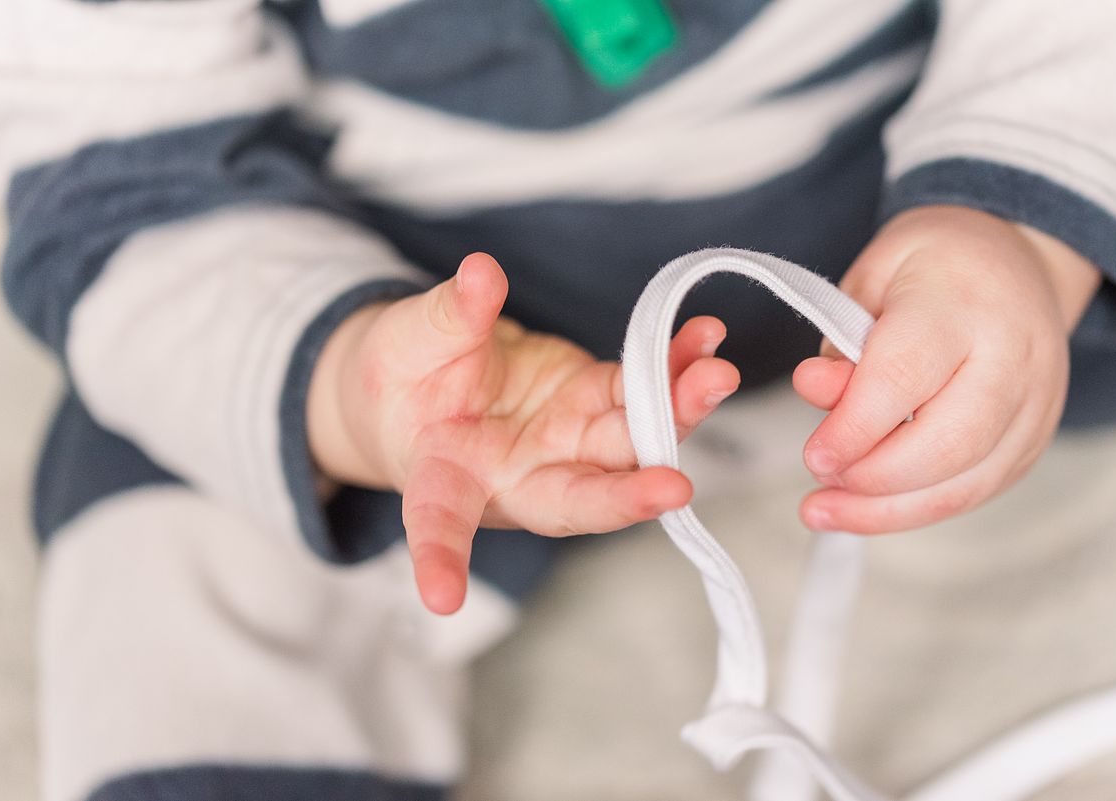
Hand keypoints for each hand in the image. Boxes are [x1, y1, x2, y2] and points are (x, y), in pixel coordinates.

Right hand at [309, 253, 739, 612]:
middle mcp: (518, 477)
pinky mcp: (594, 402)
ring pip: (626, 443)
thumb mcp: (407, 340)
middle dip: (627, 494)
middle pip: (576, 499)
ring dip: (674, 414)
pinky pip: (640, 390)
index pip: (439, 523)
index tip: (442, 597)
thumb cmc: (402, 375)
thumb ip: (449, 317)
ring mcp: (565, 443)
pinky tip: (704, 341)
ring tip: (713, 376)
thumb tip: (480, 274)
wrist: (431, 370)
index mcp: (449, 478)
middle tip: (672, 486)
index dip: (441, 558)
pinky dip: (675, 368)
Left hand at [791, 205, 1100, 532]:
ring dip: (887, 510)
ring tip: (824, 511)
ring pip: (965, 483)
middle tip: (820, 477)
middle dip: (872, 477)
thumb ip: (841, 339)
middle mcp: (1013, 357)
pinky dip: (914, 509)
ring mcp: (1034, 404)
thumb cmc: (935, 266)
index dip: (855, 426)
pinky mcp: (1034, 440)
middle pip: (947, 444)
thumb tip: (815, 392)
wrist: (1018, 263)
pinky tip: (866, 509)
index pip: (904, 376)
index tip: (813, 455)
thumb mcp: (872, 278)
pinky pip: (975, 492)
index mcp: (963, 303)